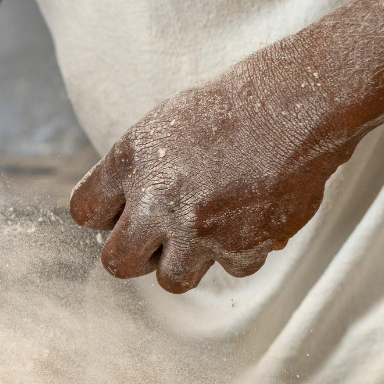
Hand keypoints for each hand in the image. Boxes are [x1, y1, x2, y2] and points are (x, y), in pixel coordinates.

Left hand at [68, 56, 360, 292]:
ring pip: (172, 279)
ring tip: (208, 227)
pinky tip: (251, 214)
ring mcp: (198, 228)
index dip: (103, 218)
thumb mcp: (164, 124)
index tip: (119, 216)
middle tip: (157, 242)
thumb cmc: (232, 108)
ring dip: (187, 260)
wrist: (299, 104)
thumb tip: (115, 213)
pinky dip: (240, 250)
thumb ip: (133, 171)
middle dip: (135, 256)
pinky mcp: (241, 247)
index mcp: (130, 161)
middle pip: (117, 263)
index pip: (85, 212)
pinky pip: (229, 269)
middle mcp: (157, 200)